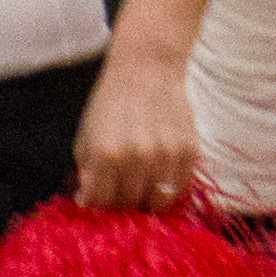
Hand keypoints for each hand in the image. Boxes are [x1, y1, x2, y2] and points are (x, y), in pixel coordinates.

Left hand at [73, 48, 201, 211]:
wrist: (146, 71)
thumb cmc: (109, 105)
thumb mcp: (85, 137)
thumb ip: (86, 172)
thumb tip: (87, 202)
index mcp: (106, 154)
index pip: (100, 202)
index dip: (96, 204)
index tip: (97, 199)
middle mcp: (138, 157)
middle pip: (128, 204)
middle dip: (119, 204)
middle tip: (118, 192)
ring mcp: (166, 156)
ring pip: (157, 202)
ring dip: (145, 201)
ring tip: (138, 187)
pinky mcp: (189, 152)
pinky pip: (179, 188)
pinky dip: (167, 189)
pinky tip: (157, 176)